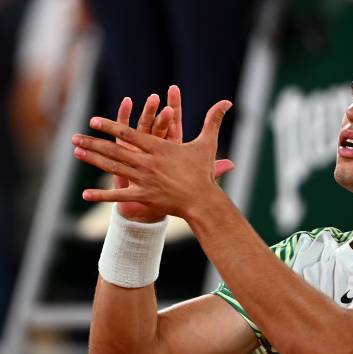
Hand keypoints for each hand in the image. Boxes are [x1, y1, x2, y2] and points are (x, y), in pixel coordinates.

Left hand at [72, 100, 234, 219]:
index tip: (94, 121)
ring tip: (76, 153)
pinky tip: (85, 194)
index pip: (129, 133)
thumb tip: (227, 102)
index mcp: (159, 148)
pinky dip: (102, 196)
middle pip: (115, 149)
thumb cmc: (203, 172)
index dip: (110, 126)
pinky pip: (119, 196)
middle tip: (74, 137)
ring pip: (113, 168)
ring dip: (93, 160)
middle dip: (93, 142)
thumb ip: (213, 121)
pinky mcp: (143, 197)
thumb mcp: (207, 144)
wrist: (202, 201)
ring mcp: (144, 180)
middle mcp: (147, 162)